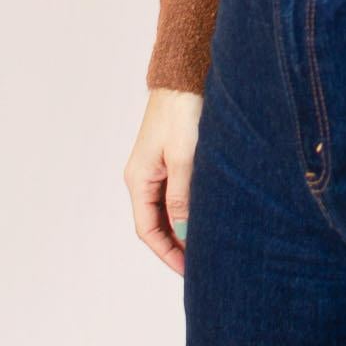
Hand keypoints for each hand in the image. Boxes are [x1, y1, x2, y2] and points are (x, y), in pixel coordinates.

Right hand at [123, 87, 203, 276]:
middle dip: (175, 245)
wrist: (184, 75)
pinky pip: (175, 192)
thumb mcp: (184, 156)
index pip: (148, 230)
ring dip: (182, 227)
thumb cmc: (182, 111)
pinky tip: (205, 216)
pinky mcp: (169, 157)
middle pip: (156, 222)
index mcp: (139, 179)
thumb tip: (183, 231)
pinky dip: (187, 208)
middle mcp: (143, 176)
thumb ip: (182, 195)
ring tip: (207, 244)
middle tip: (201, 263)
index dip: (167, 253)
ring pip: (166, 208)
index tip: (190, 270)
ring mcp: (155, 167)